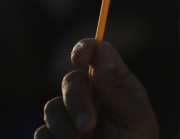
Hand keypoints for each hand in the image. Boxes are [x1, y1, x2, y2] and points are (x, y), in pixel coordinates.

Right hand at [35, 38, 158, 138]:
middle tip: (88, 127)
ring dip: (66, 129)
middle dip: (76, 102)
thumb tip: (103, 49)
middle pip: (71, 82)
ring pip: (51, 108)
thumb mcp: (137, 122)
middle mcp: (92, 99)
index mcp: (116, 87)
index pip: (97, 56)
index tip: (80, 57)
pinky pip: (42, 133)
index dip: (85, 49)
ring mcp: (70, 120)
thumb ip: (118, 88)